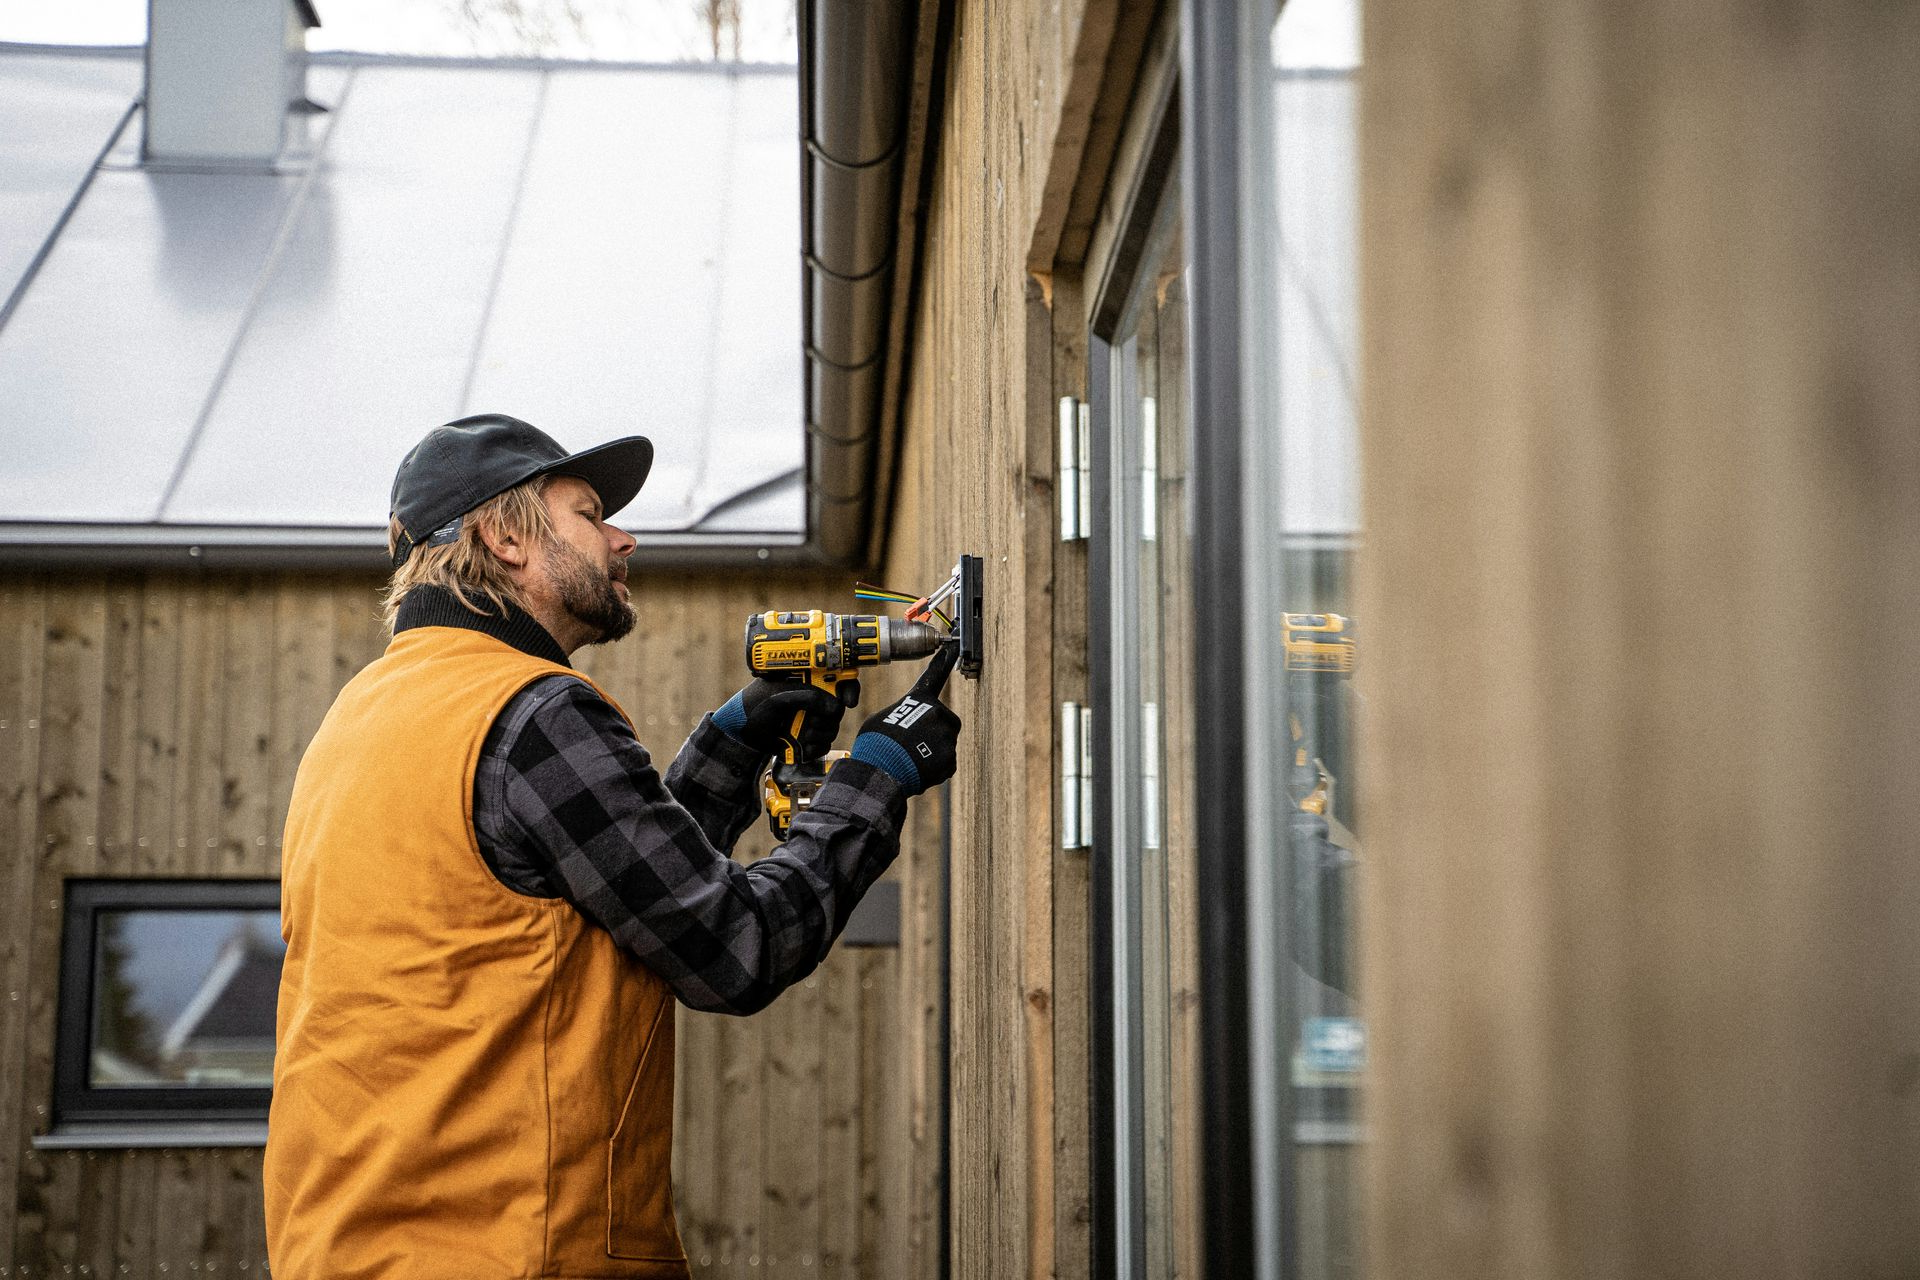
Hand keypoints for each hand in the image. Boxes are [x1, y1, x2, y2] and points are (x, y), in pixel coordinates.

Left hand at [716, 677, 858, 759]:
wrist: (741, 732)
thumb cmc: (755, 705)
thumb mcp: (778, 696)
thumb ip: (806, 697)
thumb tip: (834, 707)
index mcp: (807, 681)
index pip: (838, 678)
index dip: (849, 688)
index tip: (848, 700)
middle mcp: (813, 699)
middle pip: (839, 708)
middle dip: (828, 718)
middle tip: (812, 720)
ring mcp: (812, 720)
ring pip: (833, 728)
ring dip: (819, 734)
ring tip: (801, 733)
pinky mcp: (809, 739)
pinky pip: (825, 745)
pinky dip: (816, 748)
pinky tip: (802, 746)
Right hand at [849, 644, 961, 795]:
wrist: (880, 771)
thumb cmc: (875, 744)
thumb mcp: (882, 718)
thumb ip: (902, 715)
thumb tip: (908, 724)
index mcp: (920, 699)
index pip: (934, 675)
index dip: (944, 660)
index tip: (954, 647)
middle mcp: (938, 713)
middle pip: (943, 721)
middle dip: (933, 731)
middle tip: (912, 744)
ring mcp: (947, 737)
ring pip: (944, 743)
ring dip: (932, 751)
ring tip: (911, 758)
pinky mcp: (951, 759)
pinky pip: (945, 763)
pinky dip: (935, 768)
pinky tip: (918, 769)